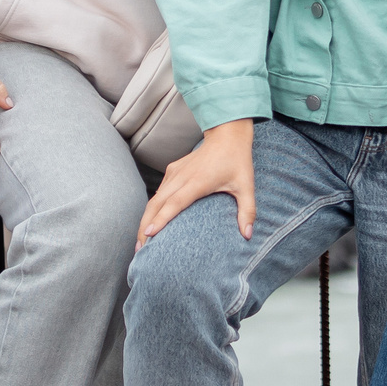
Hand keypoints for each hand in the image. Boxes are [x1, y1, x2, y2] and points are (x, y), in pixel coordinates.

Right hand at [137, 118, 255, 247]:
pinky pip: (159, 192)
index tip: (149, 234)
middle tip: (139, 249)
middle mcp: (182, 176)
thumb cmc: (237, 161)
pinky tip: (150, 222)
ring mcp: (175, 172)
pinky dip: (152, 208)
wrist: (227, 136)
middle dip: (145, 226)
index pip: (175, 202)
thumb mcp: (246, 186)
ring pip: (154, 198)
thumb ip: (247, 211)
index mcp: (198, 181)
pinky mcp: (172, 170)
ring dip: (146, 218)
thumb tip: (247, 236)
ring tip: (140, 241)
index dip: (161, 219)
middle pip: (157, 203)